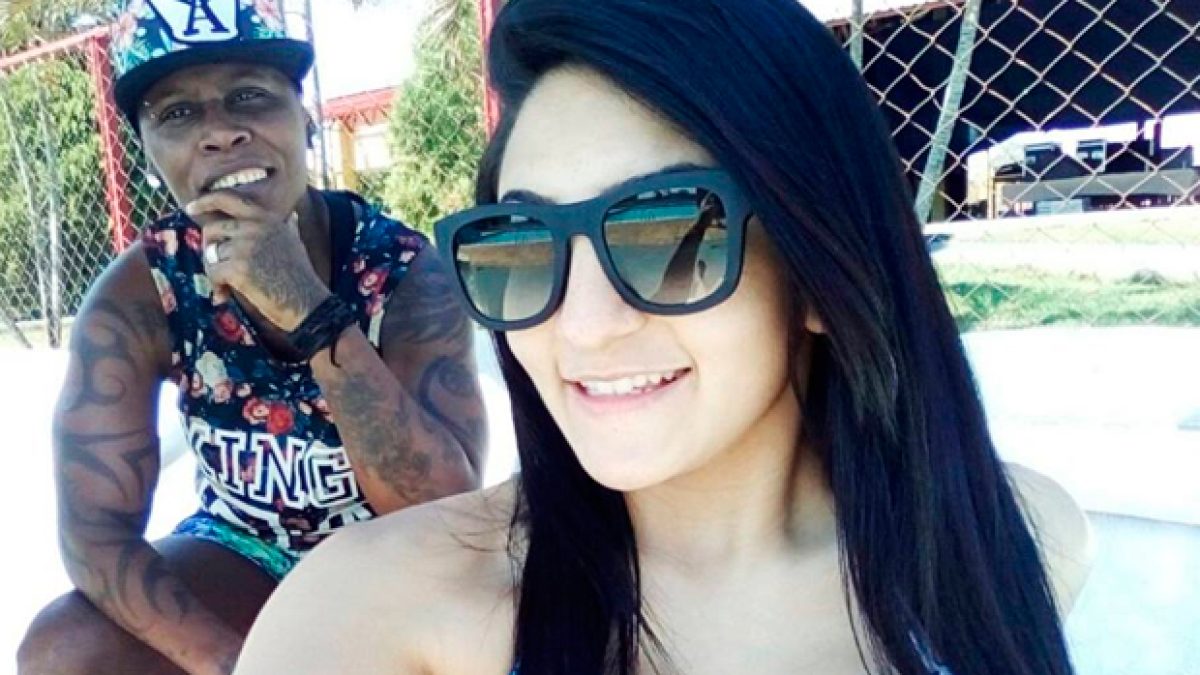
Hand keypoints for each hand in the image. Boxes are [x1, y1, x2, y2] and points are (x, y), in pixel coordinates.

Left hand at [187, 192, 328, 330]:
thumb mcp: (294, 241)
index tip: (191, 208)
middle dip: (210, 251)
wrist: (308, 303)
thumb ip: (285, 226)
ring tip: (228, 287)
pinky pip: (212, 272)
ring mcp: (246, 246)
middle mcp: (255, 227)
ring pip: (211, 255)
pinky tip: (225, 296)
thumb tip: (292, 216)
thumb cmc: (300, 278)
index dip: (206, 201)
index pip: (229, 198)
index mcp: (266, 218)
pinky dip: (216, 286)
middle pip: (212, 230)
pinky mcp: (238, 267)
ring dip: (215, 273)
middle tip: (217, 269)